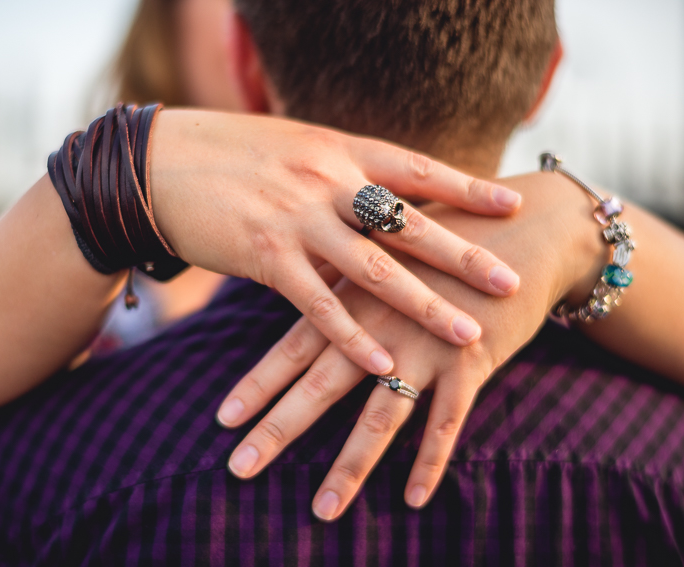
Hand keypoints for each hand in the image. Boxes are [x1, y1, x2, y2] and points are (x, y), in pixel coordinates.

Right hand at [151, 109, 522, 374]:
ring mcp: (298, 219)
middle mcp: (327, 181)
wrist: (157, 162)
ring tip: (468, 333)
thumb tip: (369, 190)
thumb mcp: (290, 147)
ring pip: (374, 269)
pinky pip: (318, 304)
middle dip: (463, 255)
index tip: (510, 205)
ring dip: (424, 304)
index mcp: (337, 150)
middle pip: (409, 223)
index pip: (415, 169)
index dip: (465, 188)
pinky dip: (353, 335)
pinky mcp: (266, 256)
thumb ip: (334, 170)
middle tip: (509, 281)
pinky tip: (385, 360)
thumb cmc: (225, 153)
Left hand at [215, 172, 605, 519]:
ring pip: (380, 415)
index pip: (292, 347)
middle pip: (320, 386)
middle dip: (278, 430)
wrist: (524, 226)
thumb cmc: (444, 238)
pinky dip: (430, 461)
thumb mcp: (385, 249)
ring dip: (350, 466)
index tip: (223, 420)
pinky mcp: (471, 361)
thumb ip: (342, 272)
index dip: (257, 385)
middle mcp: (379, 324)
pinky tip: (412, 500)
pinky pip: (447, 422)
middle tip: (239, 469)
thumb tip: (298, 282)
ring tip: (323, 511)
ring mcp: (424, 345)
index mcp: (352, 296)